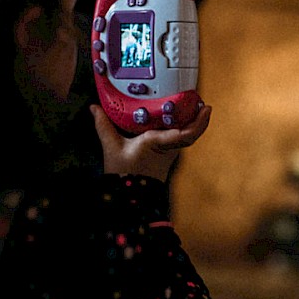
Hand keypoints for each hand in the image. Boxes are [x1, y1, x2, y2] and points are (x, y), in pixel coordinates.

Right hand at [90, 103, 211, 180]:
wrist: (129, 194)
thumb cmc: (123, 172)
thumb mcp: (111, 146)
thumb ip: (103, 125)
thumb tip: (94, 108)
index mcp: (158, 143)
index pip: (184, 134)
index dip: (198, 123)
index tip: (204, 109)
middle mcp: (168, 147)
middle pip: (191, 134)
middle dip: (200, 119)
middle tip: (204, 104)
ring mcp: (170, 152)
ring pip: (188, 137)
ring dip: (195, 123)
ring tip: (197, 105)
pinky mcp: (168, 154)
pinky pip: (181, 139)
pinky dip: (186, 128)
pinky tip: (184, 117)